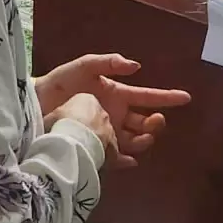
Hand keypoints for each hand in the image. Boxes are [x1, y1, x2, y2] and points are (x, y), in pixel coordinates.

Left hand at [40, 55, 187, 159]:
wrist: (37, 103)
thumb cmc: (61, 82)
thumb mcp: (85, 65)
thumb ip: (109, 62)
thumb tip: (136, 66)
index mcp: (117, 95)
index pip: (147, 97)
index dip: (166, 97)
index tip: (185, 98)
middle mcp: (116, 115)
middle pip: (145, 123)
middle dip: (156, 123)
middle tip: (155, 122)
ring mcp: (107, 131)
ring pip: (135, 141)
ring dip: (144, 140)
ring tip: (142, 137)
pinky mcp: (96, 145)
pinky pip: (116, 157)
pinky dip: (126, 160)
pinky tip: (130, 160)